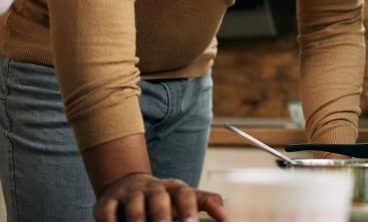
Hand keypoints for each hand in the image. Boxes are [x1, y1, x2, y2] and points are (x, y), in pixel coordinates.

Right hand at [93, 173, 225, 221]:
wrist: (127, 184)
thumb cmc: (162, 197)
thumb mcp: (186, 196)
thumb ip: (207, 202)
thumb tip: (226, 215)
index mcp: (174, 186)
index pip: (184, 193)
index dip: (188, 208)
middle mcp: (152, 187)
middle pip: (159, 198)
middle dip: (162, 215)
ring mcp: (130, 193)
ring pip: (134, 205)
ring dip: (138, 220)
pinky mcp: (108, 201)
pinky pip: (108, 211)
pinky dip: (111, 221)